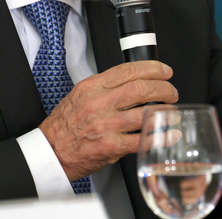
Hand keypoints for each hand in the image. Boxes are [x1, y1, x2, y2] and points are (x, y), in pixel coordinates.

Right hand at [39, 60, 177, 180]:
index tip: (165, 71)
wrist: (49, 153)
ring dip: (166, 111)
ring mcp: (106, 125)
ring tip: (172, 111)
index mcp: (92, 88)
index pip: (129, 70)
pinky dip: (160, 136)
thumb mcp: (80, 95)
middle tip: (172, 92)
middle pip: (142, 88)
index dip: (153, 68)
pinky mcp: (110, 146)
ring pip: (145, 113)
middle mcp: (99, 104)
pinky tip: (169, 134)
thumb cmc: (64, 126)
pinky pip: (142, 140)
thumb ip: (105, 87)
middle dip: (164, 89)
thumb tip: (133, 81)